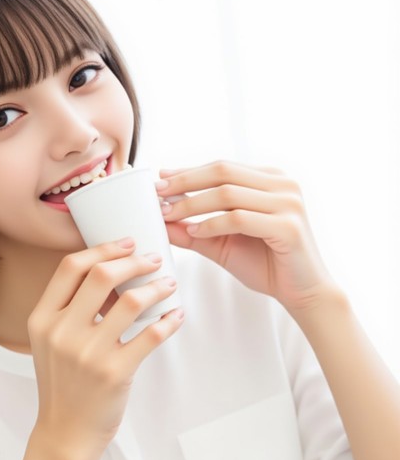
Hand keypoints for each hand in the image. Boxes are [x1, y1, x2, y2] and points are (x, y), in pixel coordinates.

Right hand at [28, 239, 183, 453]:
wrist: (66, 432)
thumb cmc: (63, 384)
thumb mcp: (50, 342)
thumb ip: (69, 309)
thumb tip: (110, 273)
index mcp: (42, 319)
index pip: (70, 267)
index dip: (102, 249)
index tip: (126, 244)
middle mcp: (62, 333)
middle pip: (102, 276)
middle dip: (135, 261)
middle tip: (153, 260)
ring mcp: (88, 353)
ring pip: (132, 301)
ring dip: (157, 287)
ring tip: (169, 285)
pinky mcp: (114, 372)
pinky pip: (151, 335)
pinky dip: (170, 320)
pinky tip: (177, 314)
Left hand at [156, 161, 337, 313]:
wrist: (303, 293)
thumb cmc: (267, 265)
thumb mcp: (222, 244)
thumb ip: (193, 229)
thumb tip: (159, 219)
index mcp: (270, 180)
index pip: (221, 166)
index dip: (187, 171)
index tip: (159, 180)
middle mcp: (282, 184)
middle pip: (223, 172)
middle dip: (185, 181)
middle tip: (157, 192)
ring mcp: (288, 202)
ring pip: (228, 193)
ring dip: (192, 204)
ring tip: (168, 214)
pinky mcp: (288, 226)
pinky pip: (240, 218)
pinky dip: (213, 224)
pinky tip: (196, 232)